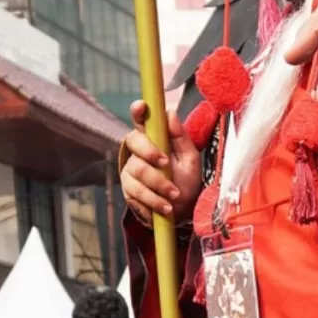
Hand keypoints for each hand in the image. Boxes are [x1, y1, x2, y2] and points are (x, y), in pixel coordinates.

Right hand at [121, 102, 201, 223]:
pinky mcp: (128, 190)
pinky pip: (136, 193)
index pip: (141, 120)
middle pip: (133, 141)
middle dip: (149, 152)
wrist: (183, 211)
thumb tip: (170, 113)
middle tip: (165, 163)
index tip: (141, 106)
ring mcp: (131, 170)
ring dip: (158, 184)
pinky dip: (153, 201)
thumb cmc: (187, 180)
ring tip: (174, 195)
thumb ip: (180, 137)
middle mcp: (138, 151)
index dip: (138, 111)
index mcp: (154, 138)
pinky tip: (166, 207)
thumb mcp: (190, 158)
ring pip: (136, 170)